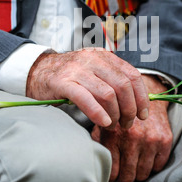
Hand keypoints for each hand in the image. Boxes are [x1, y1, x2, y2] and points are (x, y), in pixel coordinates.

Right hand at [26, 48, 149, 128]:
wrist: (37, 71)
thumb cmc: (70, 76)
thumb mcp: (94, 71)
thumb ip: (113, 80)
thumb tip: (137, 103)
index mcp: (104, 56)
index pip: (132, 75)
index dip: (141, 97)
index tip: (143, 114)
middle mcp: (92, 59)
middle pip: (123, 86)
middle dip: (129, 109)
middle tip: (127, 124)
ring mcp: (77, 69)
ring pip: (108, 94)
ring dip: (115, 114)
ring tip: (113, 125)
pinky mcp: (63, 82)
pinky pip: (85, 98)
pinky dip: (98, 113)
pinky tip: (104, 122)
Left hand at [91, 75, 172, 181]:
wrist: (146, 91)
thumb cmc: (121, 108)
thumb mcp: (105, 121)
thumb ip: (99, 139)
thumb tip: (93, 160)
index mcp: (114, 135)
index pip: (112, 171)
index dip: (109, 178)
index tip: (109, 178)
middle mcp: (133, 139)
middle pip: (128, 176)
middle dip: (123, 178)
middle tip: (121, 175)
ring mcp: (150, 140)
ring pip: (143, 174)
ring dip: (137, 173)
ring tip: (132, 166)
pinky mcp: (165, 139)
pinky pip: (158, 166)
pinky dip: (152, 166)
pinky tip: (144, 159)